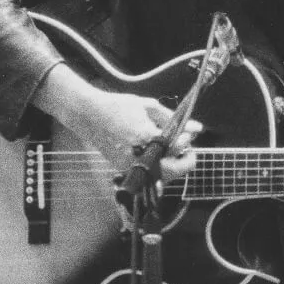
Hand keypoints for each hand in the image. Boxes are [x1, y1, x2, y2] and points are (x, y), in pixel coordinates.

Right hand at [77, 89, 202, 184]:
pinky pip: (148, 176)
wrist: (89, 115)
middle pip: (173, 171)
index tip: (189, 135)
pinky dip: (158, 168)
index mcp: (146, 137)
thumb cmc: (118, 107)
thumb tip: (195, 127)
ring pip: (161, 177)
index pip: (177, 147)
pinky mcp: (122, 169)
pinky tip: (157, 153)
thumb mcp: (148, 107)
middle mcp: (138, 155)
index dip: (187, 143)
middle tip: (187, 149)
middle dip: (185, 161)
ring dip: (172, 166)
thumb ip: (172, 119)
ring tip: (171, 149)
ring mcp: (130, 165)